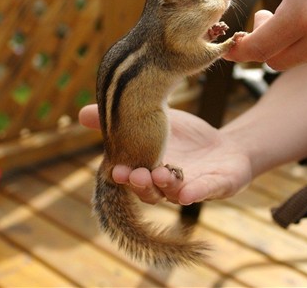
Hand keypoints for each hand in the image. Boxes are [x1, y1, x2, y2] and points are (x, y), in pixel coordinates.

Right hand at [78, 104, 252, 204]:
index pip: (131, 177)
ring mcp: (189, 188)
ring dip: (164, 185)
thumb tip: (80, 113)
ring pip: (173, 193)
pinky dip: (195, 194)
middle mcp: (164, 185)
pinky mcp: (215, 188)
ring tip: (160, 172)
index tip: (113, 169)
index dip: (122, 175)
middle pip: (148, 191)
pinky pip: (204, 193)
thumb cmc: (185, 137)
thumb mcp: (152, 119)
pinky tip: (188, 193)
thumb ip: (122, 118)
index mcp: (147, 169)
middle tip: (132, 174)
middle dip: (139, 183)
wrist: (225, 147)